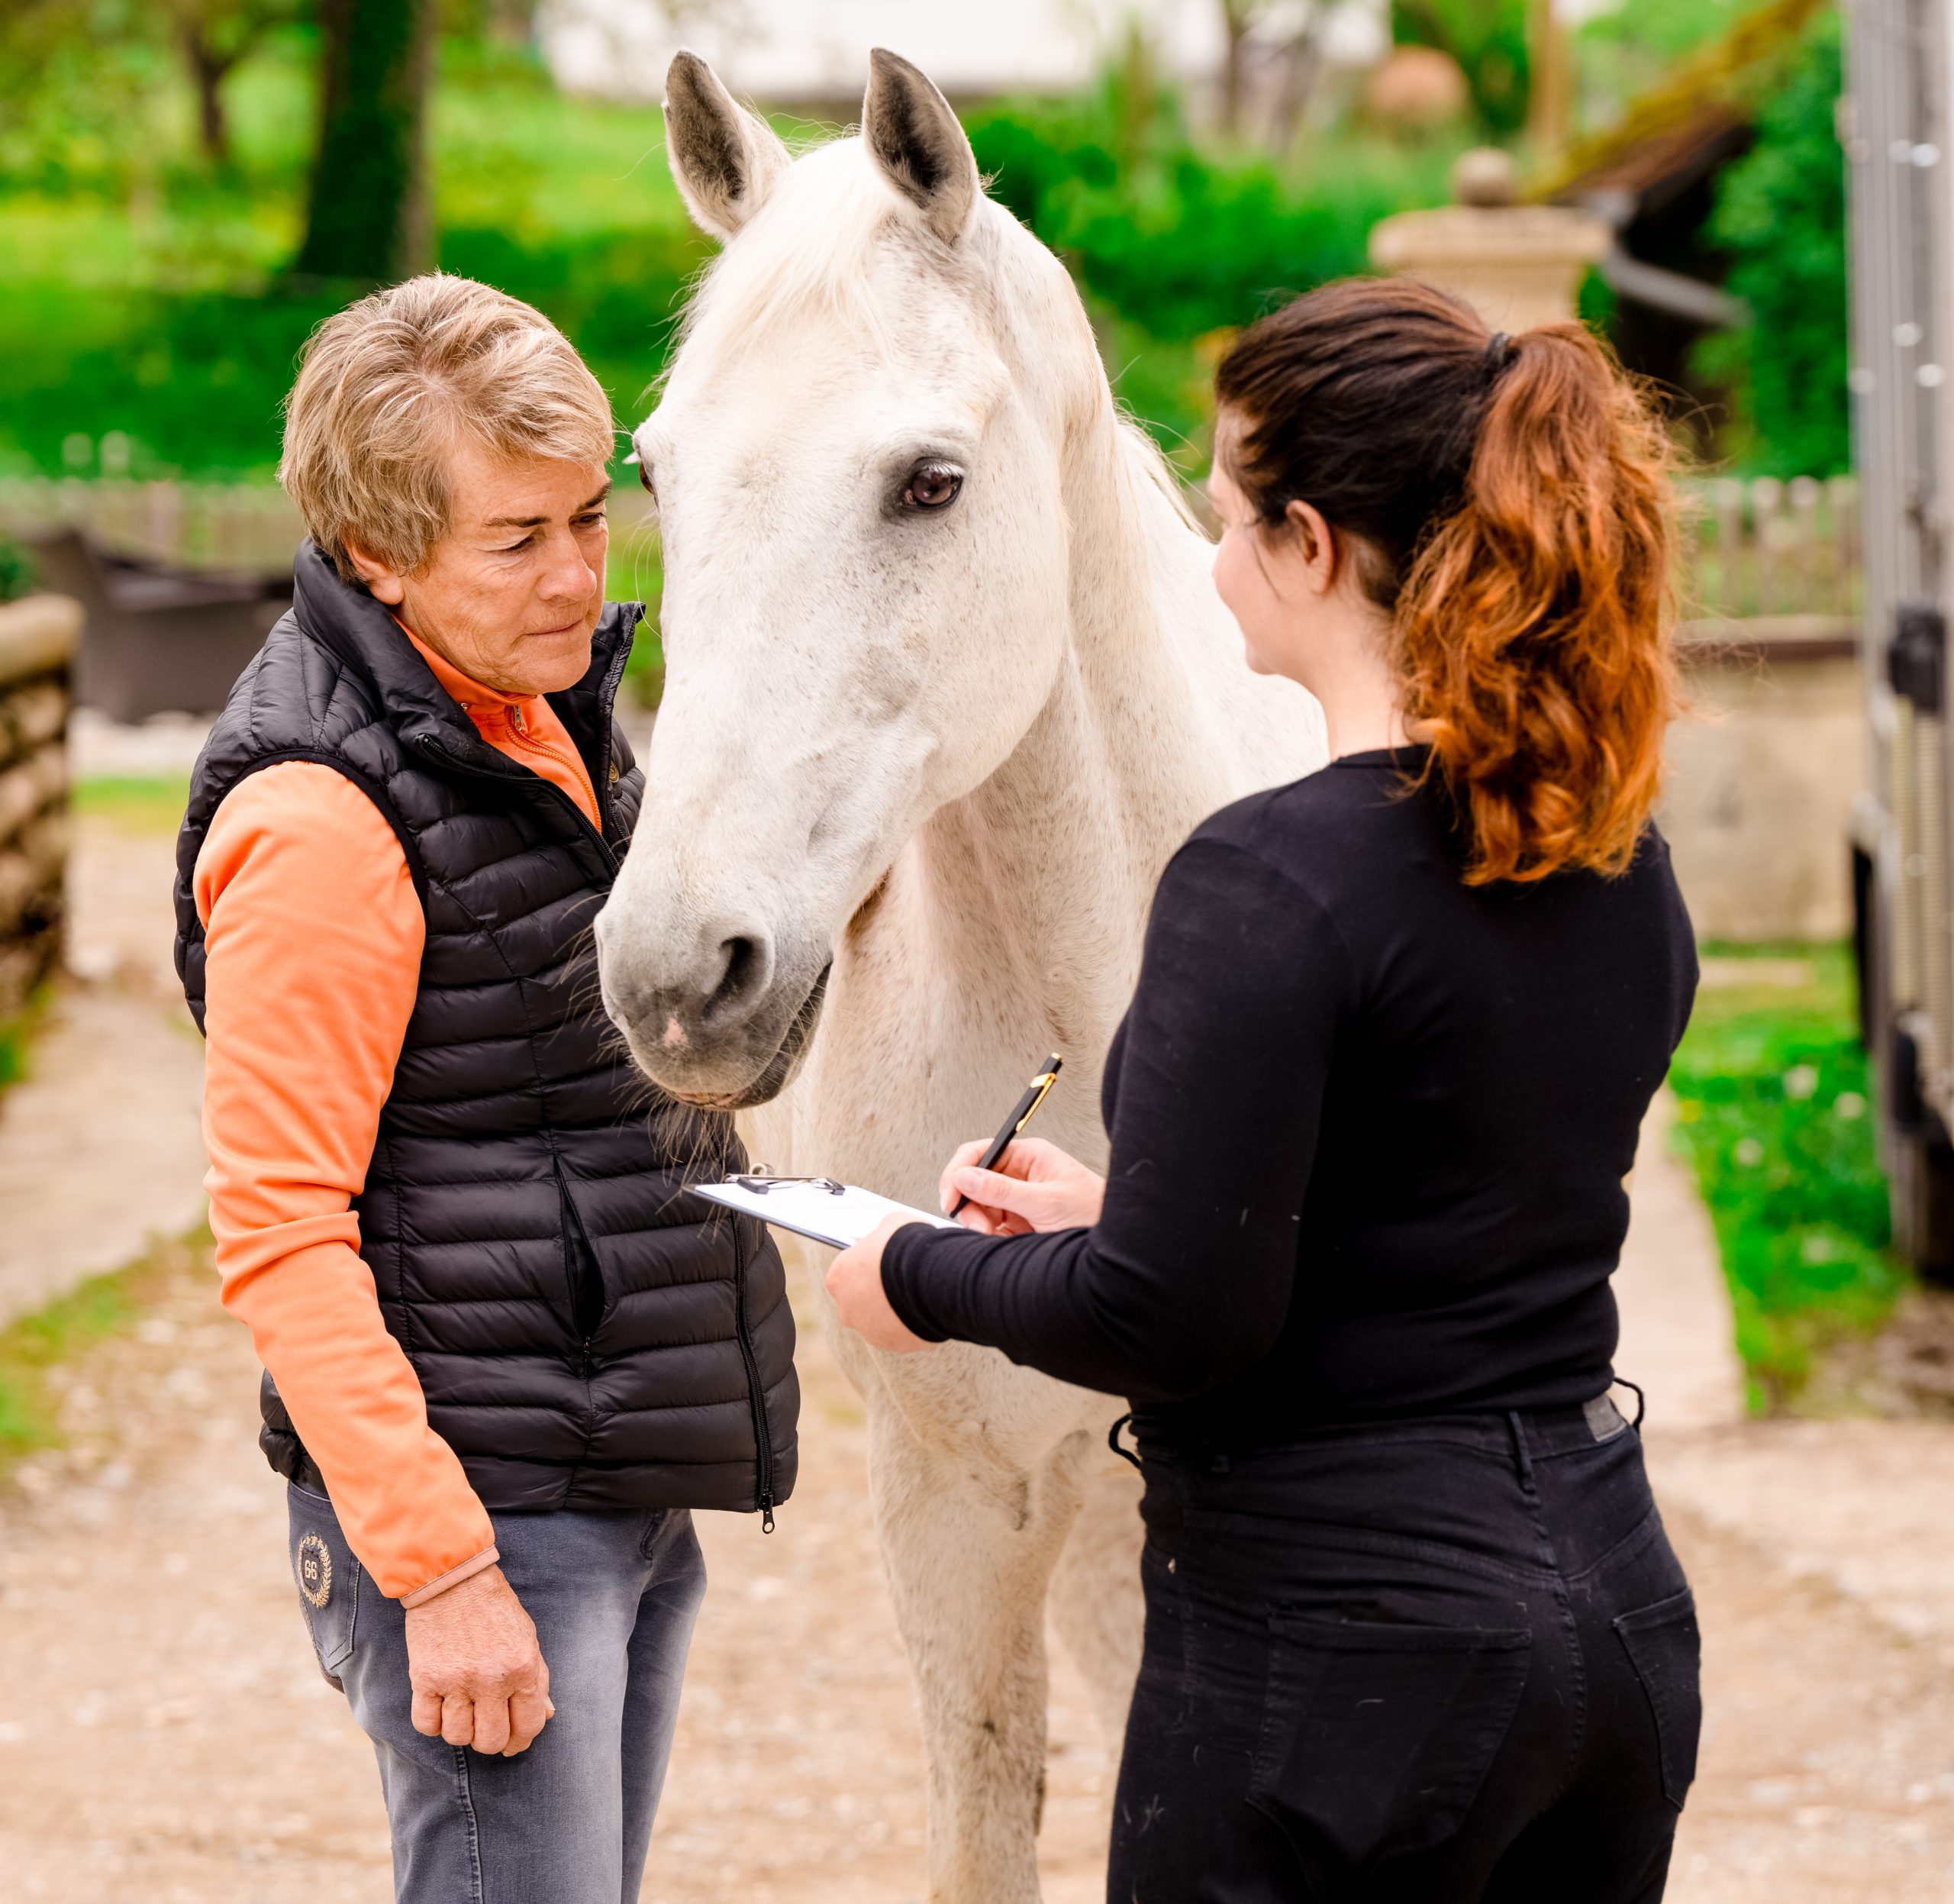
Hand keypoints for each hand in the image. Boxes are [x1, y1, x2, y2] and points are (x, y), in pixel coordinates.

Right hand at [404, 1563, 552, 1755]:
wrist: (453, 1577)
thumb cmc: (494, 1607)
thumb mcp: (526, 1637)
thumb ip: (537, 1678)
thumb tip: (546, 1715)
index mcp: (523, 1666)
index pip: (528, 1725)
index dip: (521, 1741)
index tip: (513, 1743)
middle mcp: (491, 1678)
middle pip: (491, 1740)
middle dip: (491, 1741)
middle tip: (486, 1727)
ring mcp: (456, 1680)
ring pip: (458, 1737)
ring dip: (461, 1730)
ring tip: (463, 1711)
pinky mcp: (425, 1678)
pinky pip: (426, 1724)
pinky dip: (433, 1722)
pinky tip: (441, 1705)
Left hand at [826, 1213, 933, 1352]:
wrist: (935, 1277)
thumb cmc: (908, 1247)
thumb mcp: (891, 1225)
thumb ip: (882, 1235)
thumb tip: (887, 1235)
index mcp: (838, 1279)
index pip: (845, 1272)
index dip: (865, 1264)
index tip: (882, 1260)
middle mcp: (847, 1310)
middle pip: (859, 1301)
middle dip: (877, 1292)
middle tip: (900, 1278)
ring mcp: (871, 1331)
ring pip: (881, 1320)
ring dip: (895, 1310)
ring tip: (918, 1293)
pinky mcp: (896, 1345)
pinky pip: (903, 1332)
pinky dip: (912, 1322)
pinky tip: (926, 1306)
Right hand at [940, 1136, 1105, 1235]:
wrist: (1115, 1245)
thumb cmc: (1094, 1213)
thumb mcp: (1046, 1202)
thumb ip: (1003, 1190)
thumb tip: (966, 1177)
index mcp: (1028, 1157)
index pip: (980, 1153)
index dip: (959, 1172)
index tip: (951, 1197)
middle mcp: (1020, 1175)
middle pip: (974, 1182)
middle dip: (970, 1205)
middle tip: (978, 1225)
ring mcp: (1018, 1199)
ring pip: (979, 1207)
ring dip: (980, 1224)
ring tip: (995, 1236)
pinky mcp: (1019, 1222)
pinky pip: (990, 1227)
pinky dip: (990, 1237)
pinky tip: (1004, 1242)